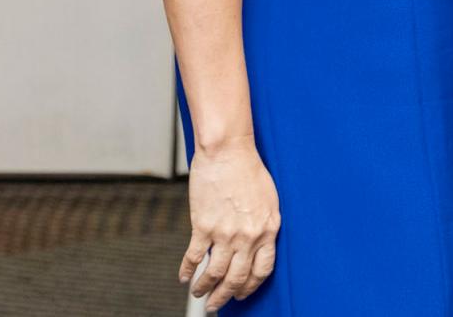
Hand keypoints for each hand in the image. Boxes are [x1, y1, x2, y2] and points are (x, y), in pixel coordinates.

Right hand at [182, 139, 279, 312]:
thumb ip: (264, 224)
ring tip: (199, 294)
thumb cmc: (249, 169)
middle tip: (216, 306)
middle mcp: (248, 236)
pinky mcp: (203, 226)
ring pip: (214, 273)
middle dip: (225, 297)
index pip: (262, 271)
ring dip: (205, 288)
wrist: (228, 150)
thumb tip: (257, 243)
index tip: (242, 294)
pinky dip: (187, 271)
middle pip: (237, 279)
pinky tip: (184, 277)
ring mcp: (225, 233)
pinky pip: (194, 257)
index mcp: (268, 229)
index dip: (250, 287)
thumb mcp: (269, 199)